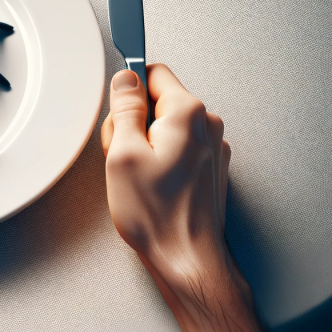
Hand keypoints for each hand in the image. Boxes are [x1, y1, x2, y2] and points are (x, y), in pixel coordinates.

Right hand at [101, 63, 229, 281]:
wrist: (188, 260)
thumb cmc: (157, 216)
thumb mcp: (122, 153)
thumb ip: (125, 108)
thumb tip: (125, 80)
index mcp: (187, 113)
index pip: (152, 72)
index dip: (128, 91)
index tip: (119, 111)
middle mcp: (207, 125)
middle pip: (157, 102)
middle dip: (134, 123)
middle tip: (124, 156)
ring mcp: (212, 148)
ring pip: (165, 128)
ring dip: (146, 146)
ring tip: (138, 177)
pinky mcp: (209, 169)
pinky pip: (178, 149)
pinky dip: (161, 162)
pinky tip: (152, 187)